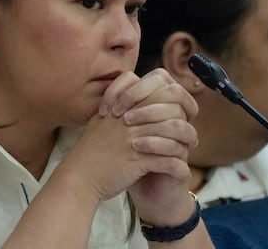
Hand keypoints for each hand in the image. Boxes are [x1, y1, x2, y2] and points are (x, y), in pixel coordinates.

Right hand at [53, 69, 197, 206]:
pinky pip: (169, 160)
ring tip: (188, 151)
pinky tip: (182, 172)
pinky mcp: (139, 160)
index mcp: (122, 106)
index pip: (157, 89)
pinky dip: (179, 167)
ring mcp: (135, 138)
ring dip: (186, 143)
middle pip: (171, 108)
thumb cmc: (90, 152)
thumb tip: (133, 97)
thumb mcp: (101, 120)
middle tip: (188, 133)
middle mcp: (130, 118)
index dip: (172, 99)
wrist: (79, 177)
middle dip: (184, 119)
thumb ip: (116, 105)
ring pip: (175, 132)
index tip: (177, 113)